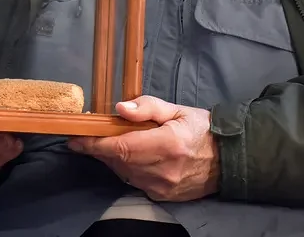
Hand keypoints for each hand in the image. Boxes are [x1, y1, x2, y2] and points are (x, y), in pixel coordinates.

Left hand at [66, 96, 218, 201]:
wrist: (228, 160)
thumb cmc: (201, 129)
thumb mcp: (177, 109)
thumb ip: (147, 107)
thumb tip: (119, 108)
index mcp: (168, 144)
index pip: (121, 146)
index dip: (94, 143)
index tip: (75, 138)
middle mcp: (164, 170)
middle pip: (118, 161)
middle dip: (99, 148)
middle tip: (88, 136)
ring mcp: (163, 187)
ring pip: (124, 173)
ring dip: (112, 158)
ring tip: (111, 142)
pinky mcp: (163, 196)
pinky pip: (134, 182)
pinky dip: (126, 169)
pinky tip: (130, 157)